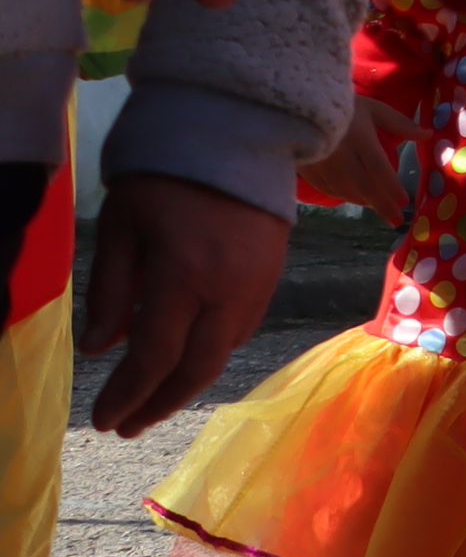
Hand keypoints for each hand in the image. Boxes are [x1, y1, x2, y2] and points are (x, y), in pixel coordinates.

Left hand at [79, 172, 287, 434]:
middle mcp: (228, 289)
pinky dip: (212, 351)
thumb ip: (111, 289)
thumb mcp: (122, 226)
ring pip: (223, 352)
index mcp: (183, 276)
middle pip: (197, 369)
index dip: (126, 395)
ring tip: (154, 396)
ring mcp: (258, 283)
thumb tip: (102, 347)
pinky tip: (191, 353)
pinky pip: (242, 328)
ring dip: (187, 382)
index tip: (104, 419)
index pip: (153, 356)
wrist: (239, 130)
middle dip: (159, 404)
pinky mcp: (273, 273)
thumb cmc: (166, 175)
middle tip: (128, 425)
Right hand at [299, 96, 408, 219]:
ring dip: (362, 201)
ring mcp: (320, 162)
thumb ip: (400, 124)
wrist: (301, 102)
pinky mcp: (306, 166)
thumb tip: (428, 135)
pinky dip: (342, 195)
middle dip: (381, 205)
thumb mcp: (375, 109)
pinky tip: (353, 198)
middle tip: (396, 220)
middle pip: (363, 186)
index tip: (405, 202)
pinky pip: (326, 187)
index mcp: (360, 138)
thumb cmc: (346, 105)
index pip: (379, 169)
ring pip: (344, 190)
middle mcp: (340, 153)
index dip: (392, 188)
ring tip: (378, 208)